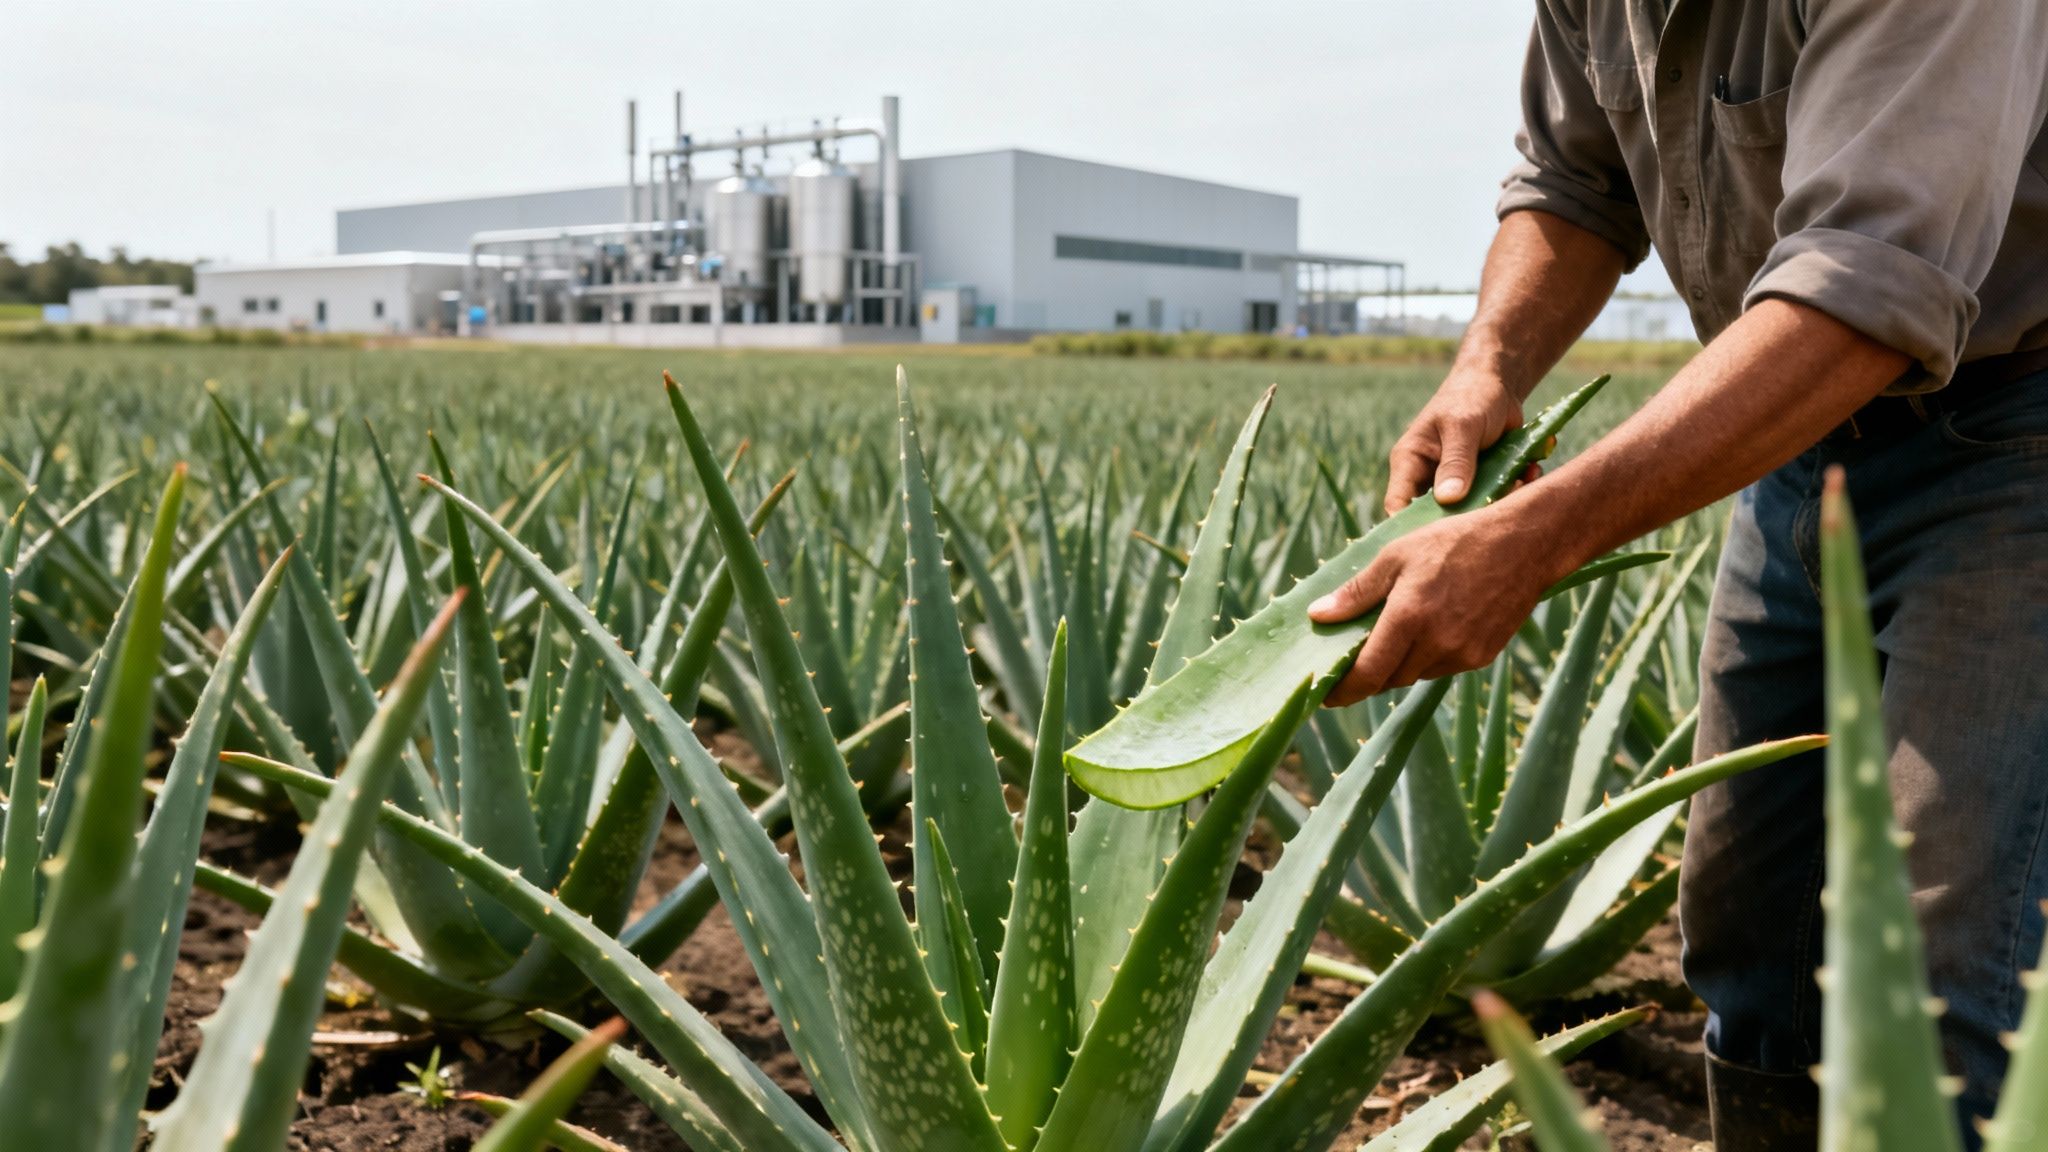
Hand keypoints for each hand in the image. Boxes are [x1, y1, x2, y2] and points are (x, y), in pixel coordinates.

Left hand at [1307, 506, 1557, 705]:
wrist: (1524, 544)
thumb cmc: (1455, 541)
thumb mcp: (1396, 556)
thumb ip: (1356, 593)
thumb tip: (1318, 616)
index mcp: (1408, 619)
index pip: (1367, 674)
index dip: (1344, 691)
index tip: (1326, 698)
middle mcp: (1436, 644)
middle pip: (1390, 678)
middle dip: (1370, 672)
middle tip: (1355, 656)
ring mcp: (1462, 654)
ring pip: (1416, 674)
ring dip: (1400, 663)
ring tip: (1396, 632)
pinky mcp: (1483, 656)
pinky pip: (1443, 667)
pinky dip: (1428, 656)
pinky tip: (1430, 628)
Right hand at [1385, 371, 1527, 514]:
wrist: (1499, 383)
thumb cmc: (1470, 397)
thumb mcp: (1462, 427)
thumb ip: (1456, 463)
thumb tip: (1448, 500)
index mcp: (1410, 462)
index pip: (1398, 504)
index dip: (1410, 527)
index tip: (1437, 539)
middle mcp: (1429, 477)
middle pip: (1437, 516)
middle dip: (1467, 518)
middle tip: (1494, 510)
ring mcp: (1457, 481)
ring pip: (1472, 510)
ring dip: (1499, 501)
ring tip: (1520, 481)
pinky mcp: (1482, 481)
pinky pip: (1496, 497)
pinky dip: (1515, 489)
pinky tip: (1530, 472)